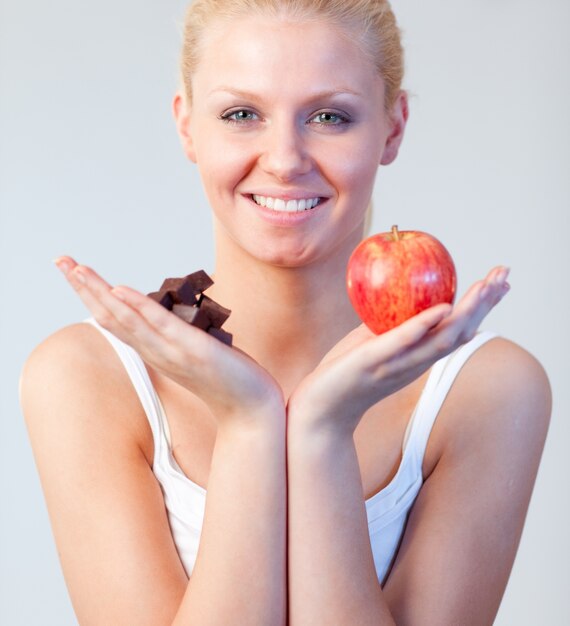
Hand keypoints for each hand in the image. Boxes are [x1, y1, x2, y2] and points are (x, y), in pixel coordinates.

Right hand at [54, 257, 284, 428]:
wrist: (252, 409)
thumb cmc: (226, 379)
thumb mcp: (193, 353)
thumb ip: (174, 337)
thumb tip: (166, 318)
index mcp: (154, 351)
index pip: (115, 320)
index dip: (91, 296)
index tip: (73, 271)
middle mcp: (156, 352)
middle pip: (110, 316)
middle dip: (84, 287)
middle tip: (60, 260)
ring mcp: (173, 353)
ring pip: (127, 320)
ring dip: (100, 293)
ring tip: (77, 269)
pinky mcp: (194, 352)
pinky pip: (162, 326)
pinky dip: (139, 307)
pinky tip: (120, 290)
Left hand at [287, 266, 510, 437]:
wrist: (321, 407)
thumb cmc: (346, 372)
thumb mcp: (373, 341)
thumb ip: (391, 323)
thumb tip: (399, 291)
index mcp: (418, 356)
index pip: (458, 329)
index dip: (482, 307)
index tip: (501, 283)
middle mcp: (415, 362)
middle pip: (460, 332)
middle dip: (485, 303)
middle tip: (504, 274)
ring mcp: (398, 365)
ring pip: (441, 339)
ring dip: (467, 313)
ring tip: (484, 287)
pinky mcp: (375, 364)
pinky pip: (402, 343)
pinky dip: (423, 326)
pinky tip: (441, 309)